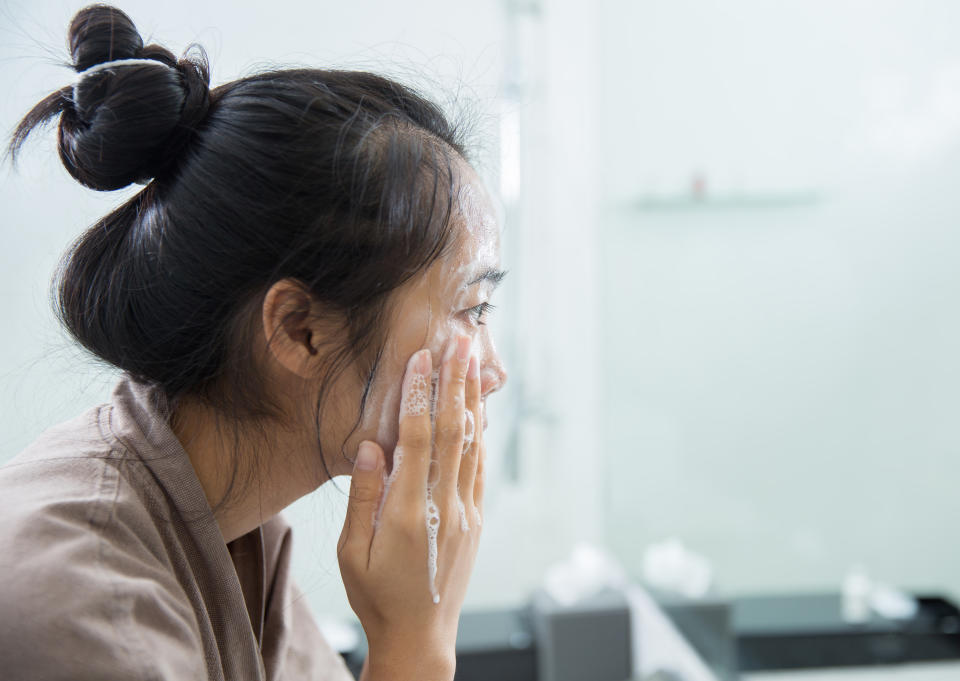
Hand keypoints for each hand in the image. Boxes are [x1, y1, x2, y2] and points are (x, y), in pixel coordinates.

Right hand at [338, 334, 485, 679]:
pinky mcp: (475, 520)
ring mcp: (465, 513)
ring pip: (472, 445)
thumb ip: (362, 498)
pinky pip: (479, 468)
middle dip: (456, 383)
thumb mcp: (353, 554)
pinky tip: (478, 412)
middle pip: (452, 432)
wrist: (420, 638)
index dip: (418, 395)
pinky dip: (480, 435)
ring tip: (475, 363)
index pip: (415, 440)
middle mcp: (443, 507)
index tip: (421, 358)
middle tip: (460, 342)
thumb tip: (370, 447)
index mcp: (407, 514)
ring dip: (472, 400)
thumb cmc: (378, 597)